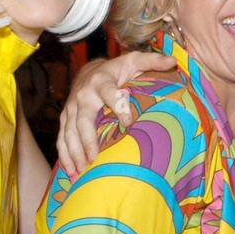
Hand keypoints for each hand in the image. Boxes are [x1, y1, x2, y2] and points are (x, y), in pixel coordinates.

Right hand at [56, 50, 174, 176]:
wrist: (88, 71)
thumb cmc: (116, 70)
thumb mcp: (133, 61)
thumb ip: (151, 61)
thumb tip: (172, 61)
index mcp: (101, 81)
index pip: (109, 93)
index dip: (118, 105)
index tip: (129, 122)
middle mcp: (83, 95)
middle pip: (83, 119)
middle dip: (88, 139)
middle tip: (95, 157)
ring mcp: (71, 109)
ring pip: (69, 132)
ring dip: (75, 152)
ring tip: (82, 170)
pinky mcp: (65, 120)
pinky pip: (62, 138)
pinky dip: (65, 156)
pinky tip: (72, 172)